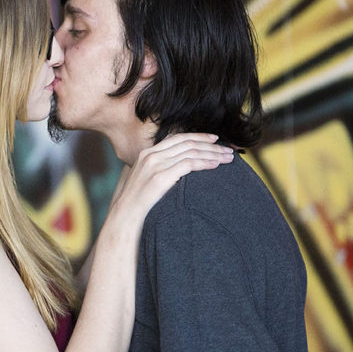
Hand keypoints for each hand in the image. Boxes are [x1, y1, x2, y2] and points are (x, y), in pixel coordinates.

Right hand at [112, 132, 232, 217]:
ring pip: (191, 152)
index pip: (178, 138)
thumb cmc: (136, 202)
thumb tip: (178, 169)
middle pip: (187, 143)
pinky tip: (216, 165)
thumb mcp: (145, 179)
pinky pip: (189, 164)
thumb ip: (159, 169)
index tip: (214, 139)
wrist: (125, 215)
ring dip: (213, 154)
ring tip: (228, 158)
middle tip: (228, 149)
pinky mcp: (161, 176)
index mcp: (147, 153)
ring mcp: (155, 165)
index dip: (198, 136)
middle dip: (210, 145)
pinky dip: (205, 163)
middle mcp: (151, 155)